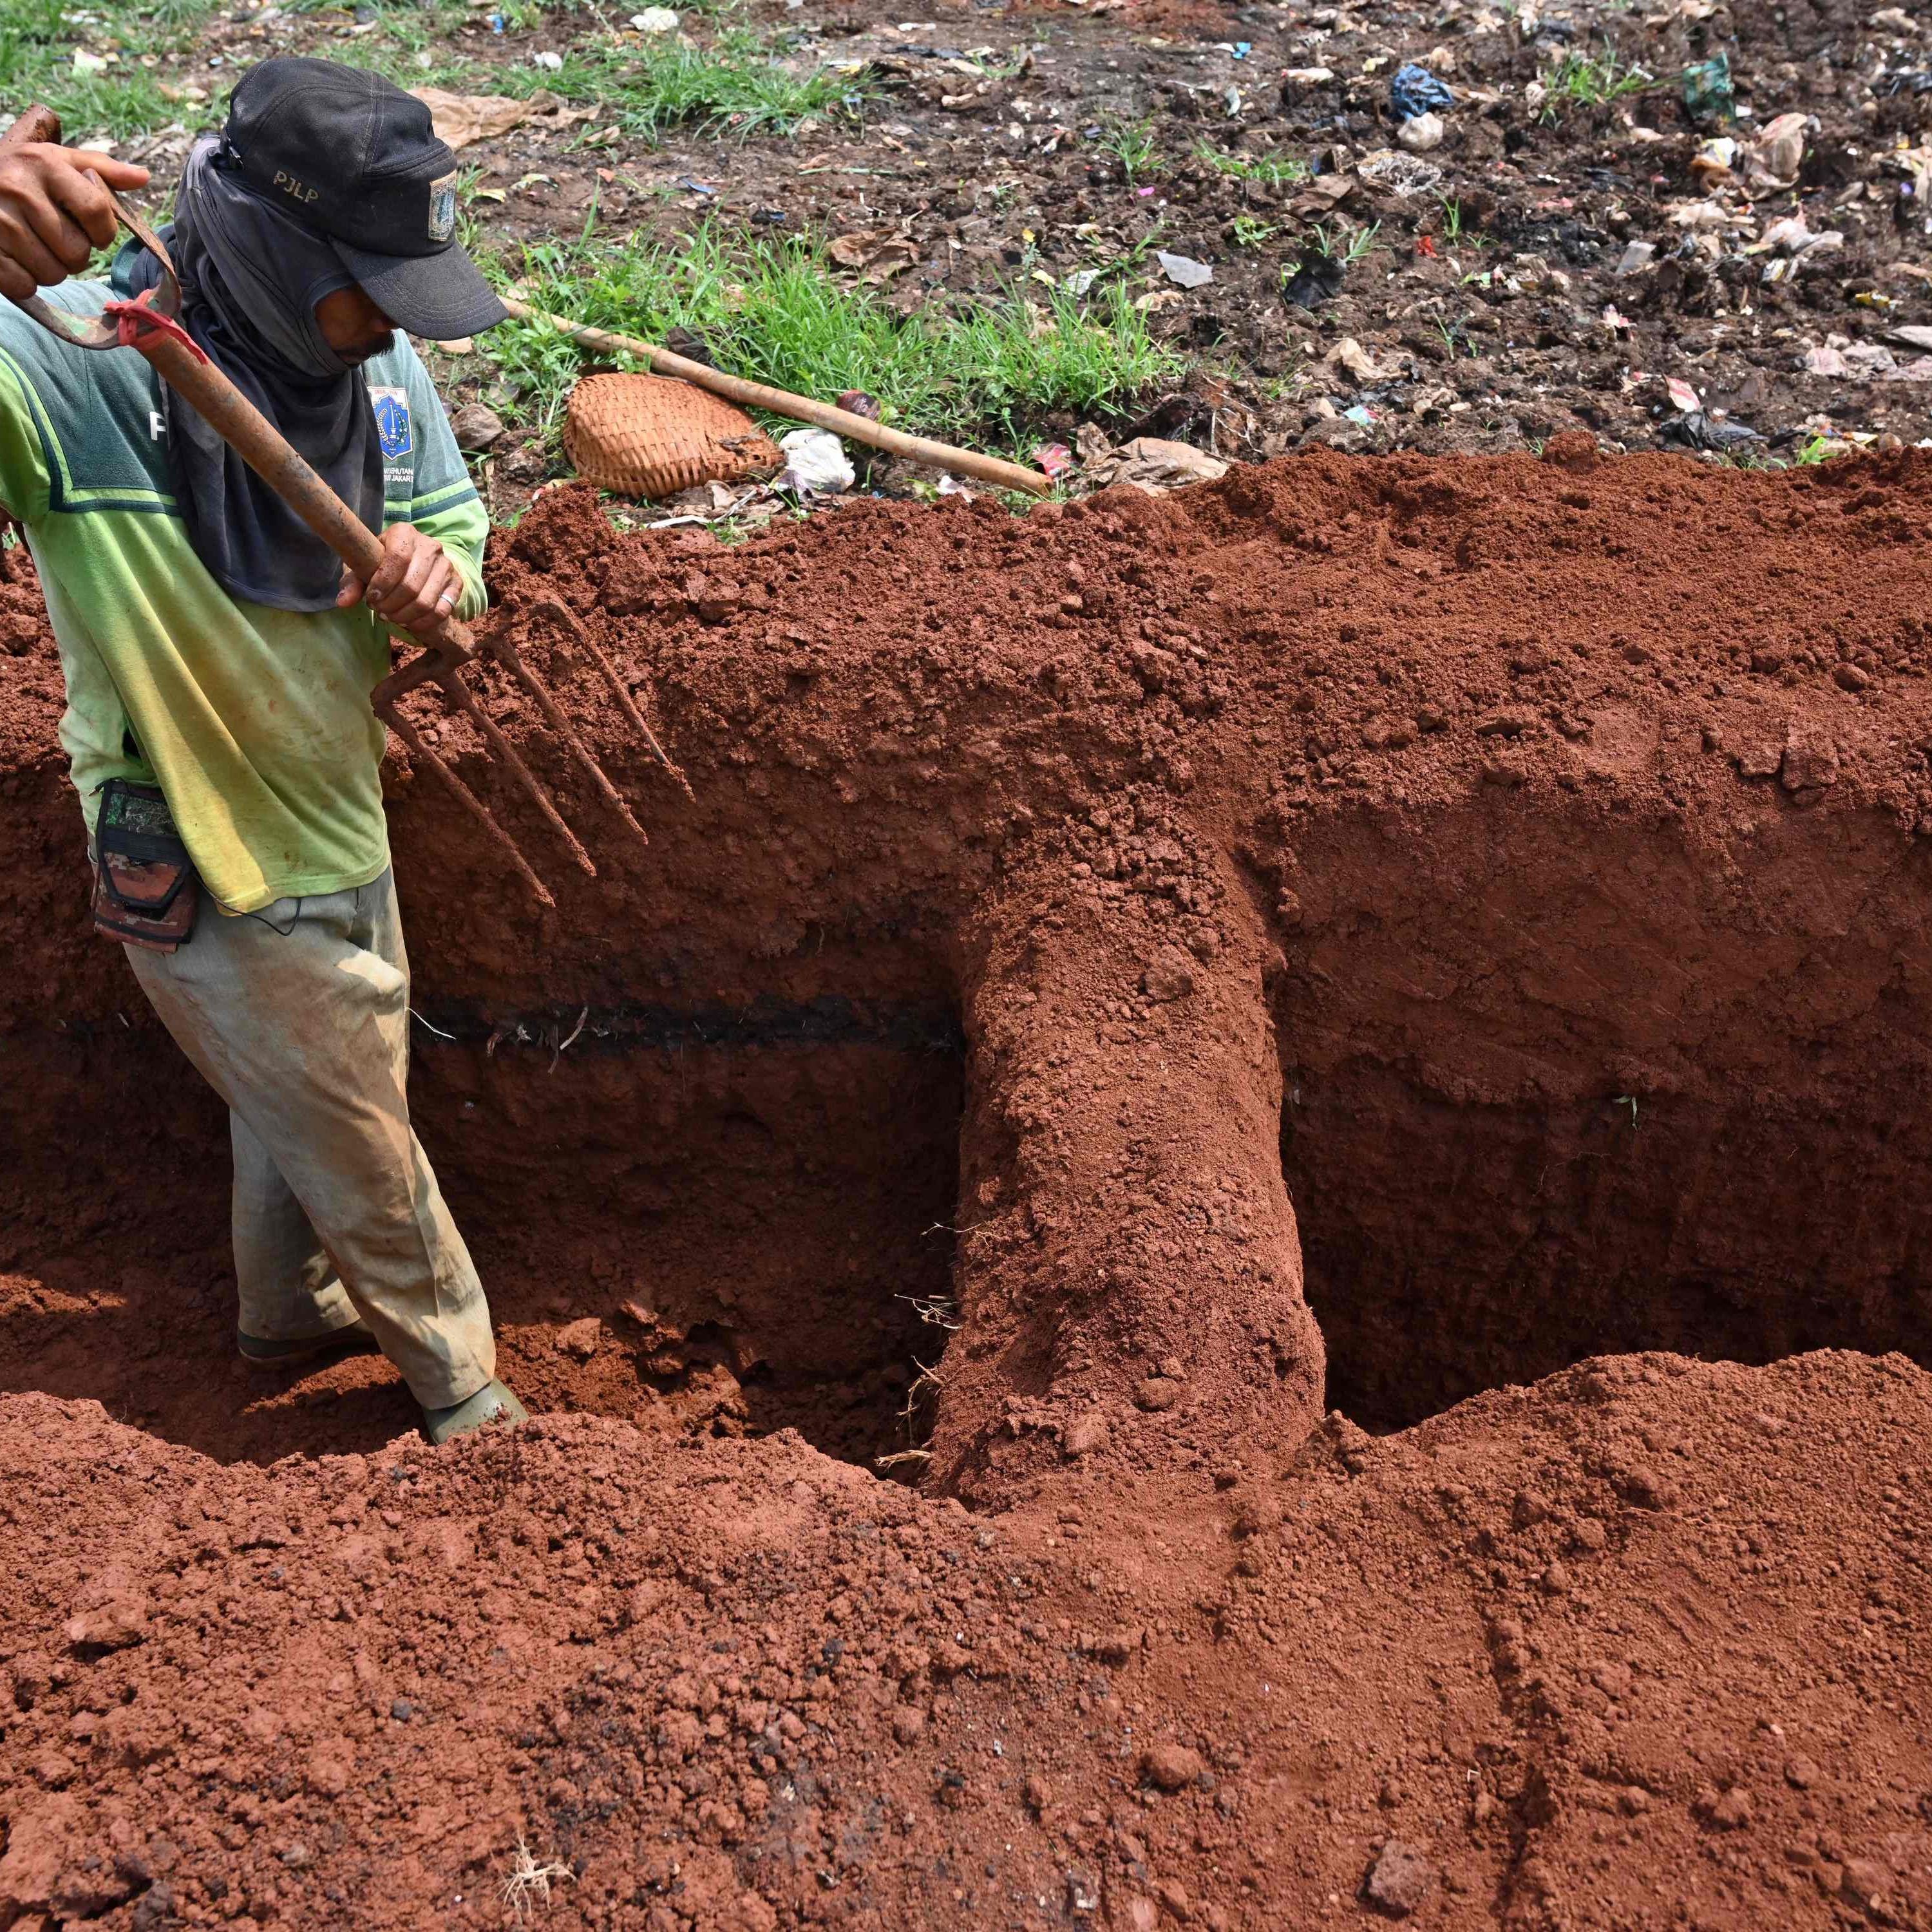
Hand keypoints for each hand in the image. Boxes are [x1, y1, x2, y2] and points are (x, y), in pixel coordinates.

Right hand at [0, 143, 149, 301]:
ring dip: (49, 268)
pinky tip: (13, 257)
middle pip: (77, 252)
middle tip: (52, 237)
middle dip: (73, 253)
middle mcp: (19, 189)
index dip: (103, 232)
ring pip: (53, 274)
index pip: (97, 211)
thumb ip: (99, 169)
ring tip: (30, 244)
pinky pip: (24, 285)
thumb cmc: (18, 174)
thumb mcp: (54, 161)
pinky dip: (24, 281)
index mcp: (44, 163)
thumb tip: (143, 177)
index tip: (93, 233)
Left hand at [337, 524, 462, 634]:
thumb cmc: (381, 563)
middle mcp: (430, 546)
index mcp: (404, 533)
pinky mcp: (456, 583)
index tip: (371, 598)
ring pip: (426, 601)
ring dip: (404, 616)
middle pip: (411, 585)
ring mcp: (446, 565)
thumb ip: (352, 583)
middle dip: (391, 605)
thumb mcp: (363, 567)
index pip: (398, 558)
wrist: (412, 562)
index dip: (383, 583)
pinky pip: (442, 611)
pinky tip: (409, 622)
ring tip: (391, 617)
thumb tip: (343, 602)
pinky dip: (422, 623)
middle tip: (379, 611)